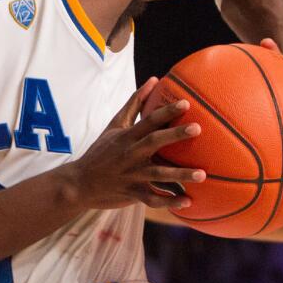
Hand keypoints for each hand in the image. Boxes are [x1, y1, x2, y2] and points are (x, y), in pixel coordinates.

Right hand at [66, 77, 203, 211]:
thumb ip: (135, 103)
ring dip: (180, 175)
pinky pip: (154, 199)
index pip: (148, 120)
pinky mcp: (132, 193)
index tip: (185, 103)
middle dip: (175, 135)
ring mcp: (132, 175)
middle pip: (154, 142)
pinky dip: (170, 202)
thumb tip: (154, 80)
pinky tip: (188, 201)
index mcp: (127, 137)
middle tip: (197, 128)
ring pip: (158, 174)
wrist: (79, 183)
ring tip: (202, 175)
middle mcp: (130, 154)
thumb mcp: (115, 126)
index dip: (166, 111)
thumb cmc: (101, 151)